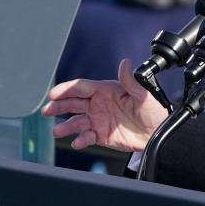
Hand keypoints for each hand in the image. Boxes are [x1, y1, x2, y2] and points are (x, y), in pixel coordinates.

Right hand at [41, 59, 167, 151]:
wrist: (157, 131)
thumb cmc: (152, 109)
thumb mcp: (142, 94)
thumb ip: (130, 81)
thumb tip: (125, 62)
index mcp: (105, 90)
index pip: (81, 87)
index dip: (66, 89)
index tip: (54, 93)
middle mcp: (98, 104)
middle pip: (73, 103)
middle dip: (58, 106)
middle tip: (47, 110)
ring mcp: (97, 120)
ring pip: (76, 122)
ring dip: (65, 126)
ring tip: (57, 131)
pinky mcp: (100, 135)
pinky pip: (86, 137)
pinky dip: (80, 140)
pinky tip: (77, 142)